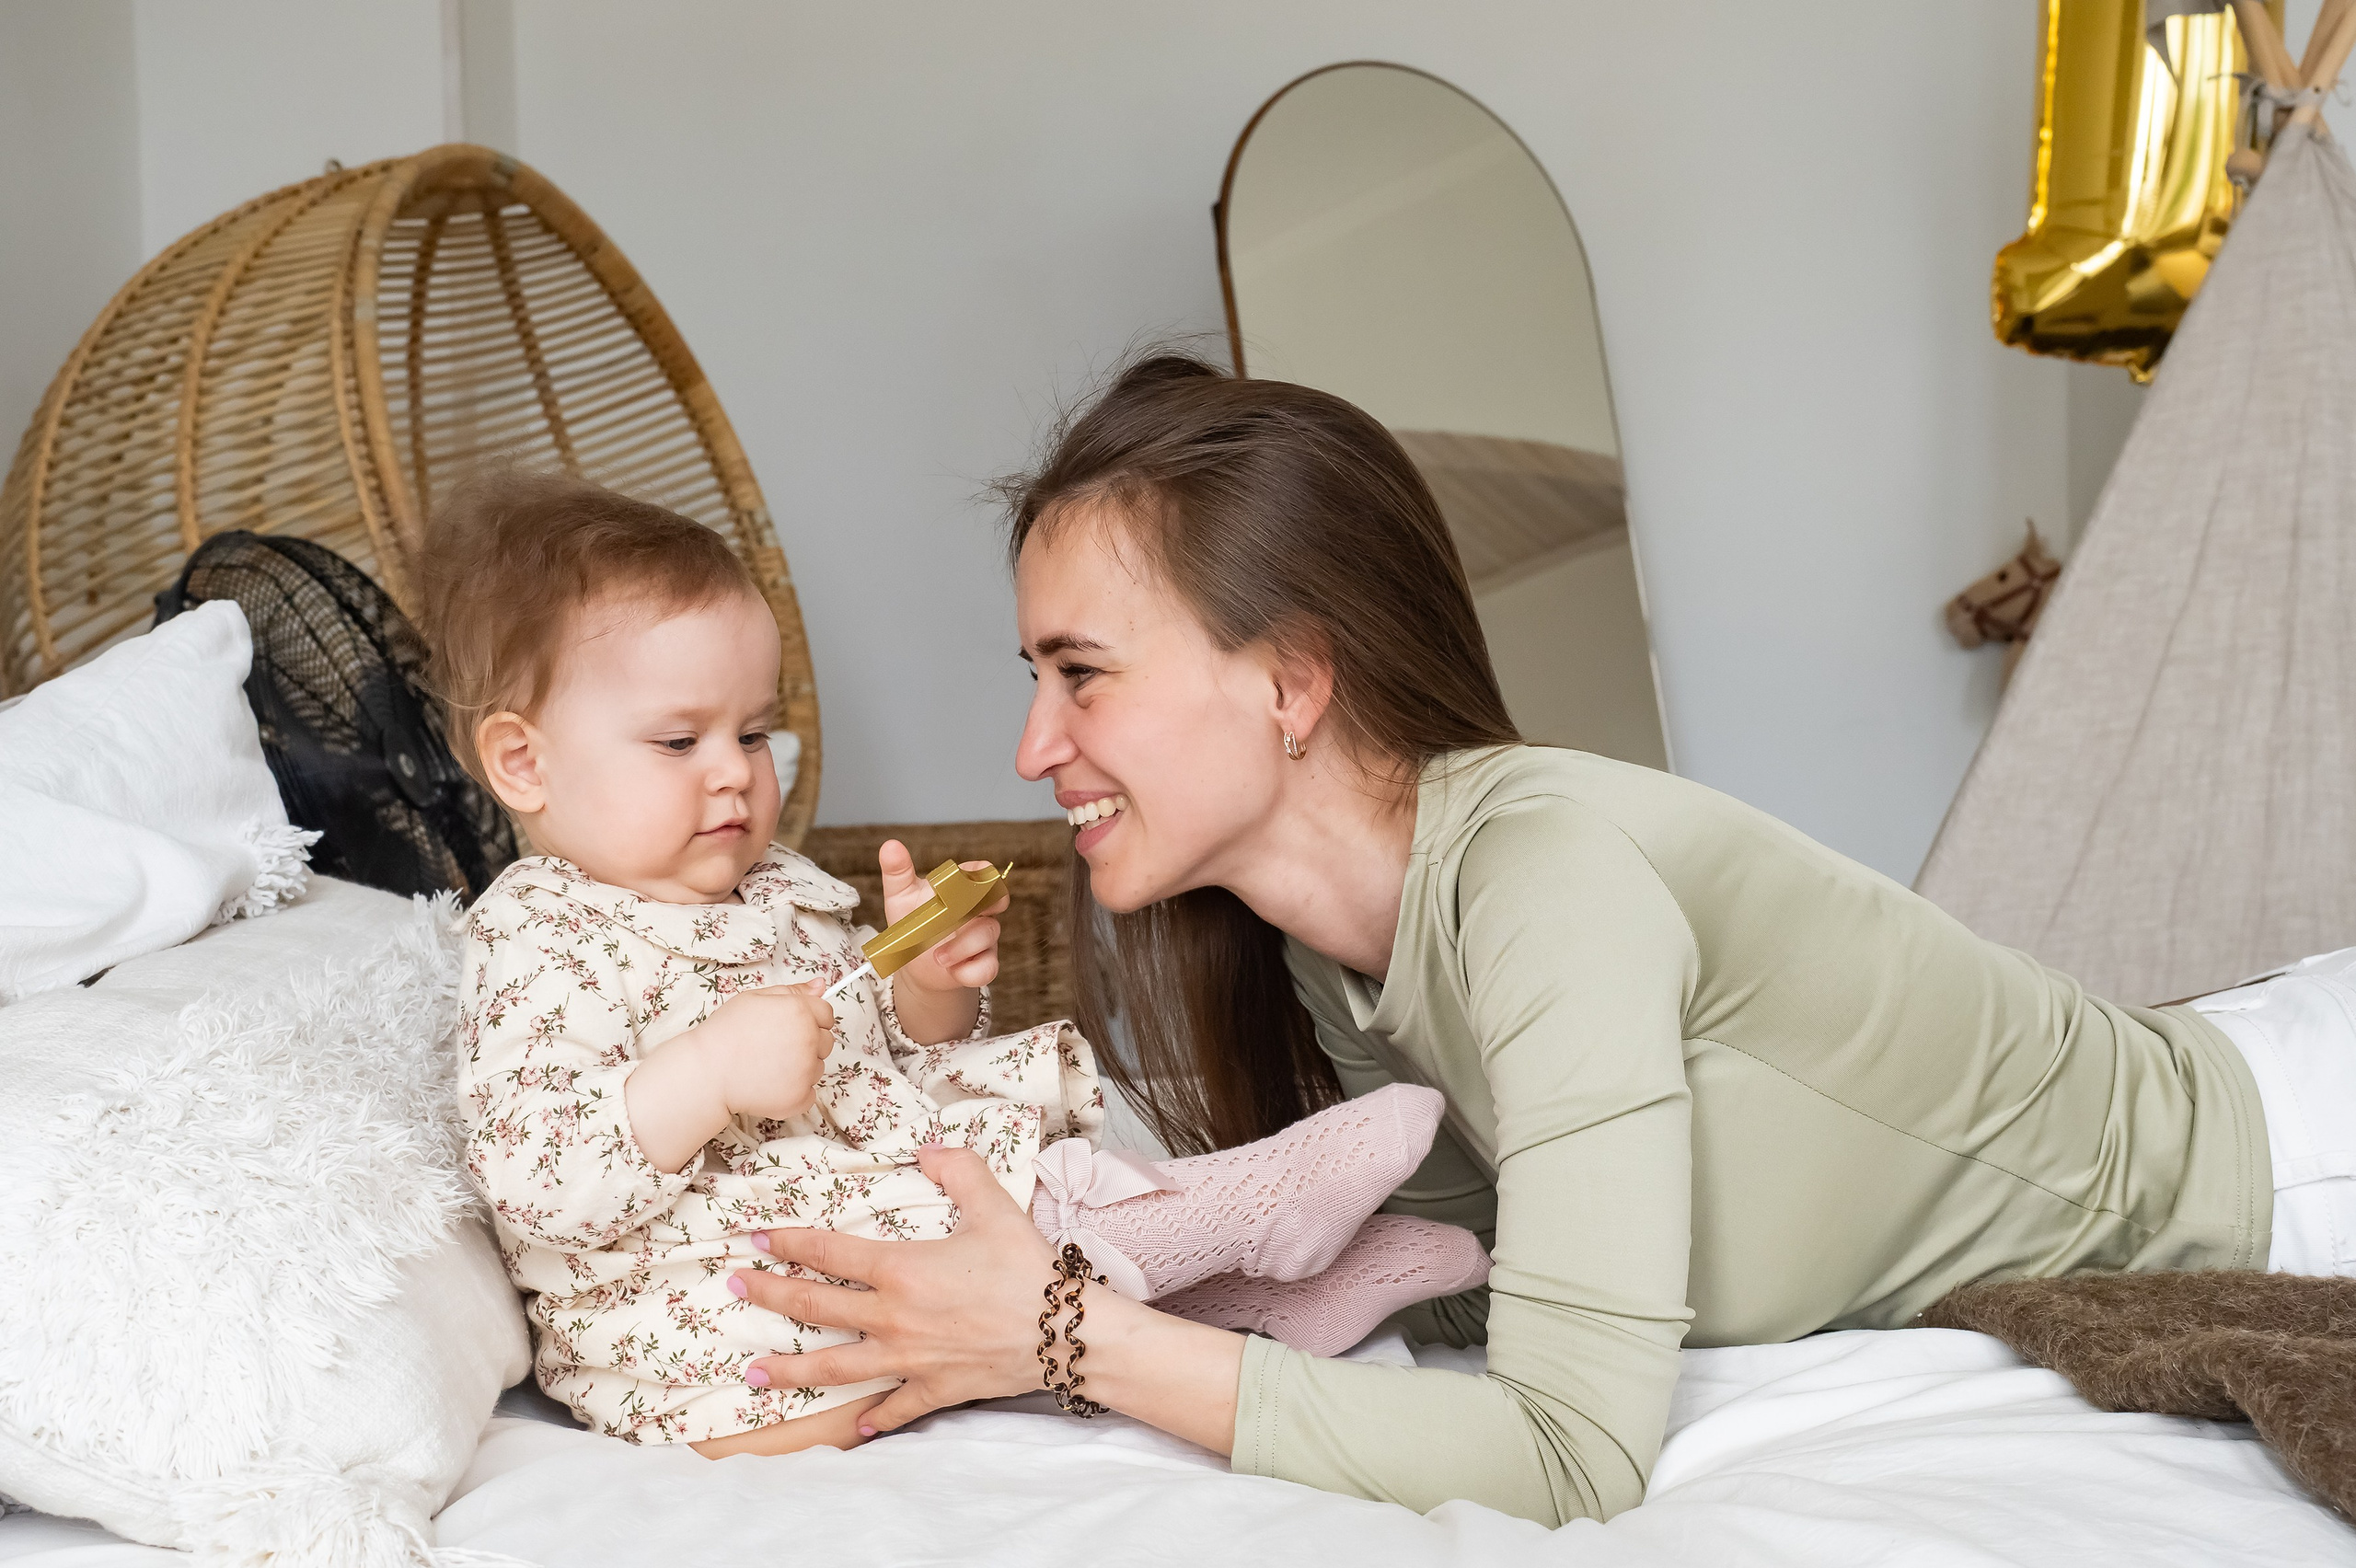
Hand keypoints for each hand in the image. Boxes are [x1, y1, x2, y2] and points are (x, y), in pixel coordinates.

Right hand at [623, 981, 833, 1172]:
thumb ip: (793, 991)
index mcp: (800, 1012)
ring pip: (817, 1067)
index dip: (810, 1019)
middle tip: (775, 1047)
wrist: (707, 1072)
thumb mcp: (755, 999)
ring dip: (801, 1067)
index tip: (790, 1027)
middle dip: (807, 1043)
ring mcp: (806, 1071)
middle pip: (825, 1041)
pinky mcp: (800, 1097)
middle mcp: (809, 1040)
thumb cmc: (726, 1033)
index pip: (827, 1014)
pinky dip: (795, 1092)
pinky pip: (809, 1093)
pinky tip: (771, 1085)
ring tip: (768, 1066)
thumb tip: (822, 985)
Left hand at [734, 1145, 1246, 1450]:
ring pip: (835, 1368)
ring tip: (752, 1373)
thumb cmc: (1028, 1268)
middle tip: (732, 1291)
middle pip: (815, 1308)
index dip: (787, 1241)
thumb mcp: (995, 1205)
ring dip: (790, 1371)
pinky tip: (855, 1427)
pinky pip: (895, 1407)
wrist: (1065, 1332)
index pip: (828, 1251)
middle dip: (768, 1297)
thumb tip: (928, 1149)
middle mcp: (892, 1318)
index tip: (754, 1238)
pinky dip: (873, 1418)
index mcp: (900, 1270)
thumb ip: (958, 1170)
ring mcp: (908, 1360)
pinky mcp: (934, 1389)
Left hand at [877, 840, 1006, 1043]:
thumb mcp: (900, 898)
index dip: (979, 874)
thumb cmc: (912, 926)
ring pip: (987, 933)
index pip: (982, 872)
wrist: (914, 967)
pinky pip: (987, 967)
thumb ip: (898, 872)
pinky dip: (968, 971)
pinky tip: (950, 969)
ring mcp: (984, 937)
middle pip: (998, 897)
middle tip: (965, 910)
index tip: (961, 881)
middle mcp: (978, 911)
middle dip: (990, 902)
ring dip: (961, 946)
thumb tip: (890, 845)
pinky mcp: (984, 964)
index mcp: (962, 889)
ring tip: (936, 956)